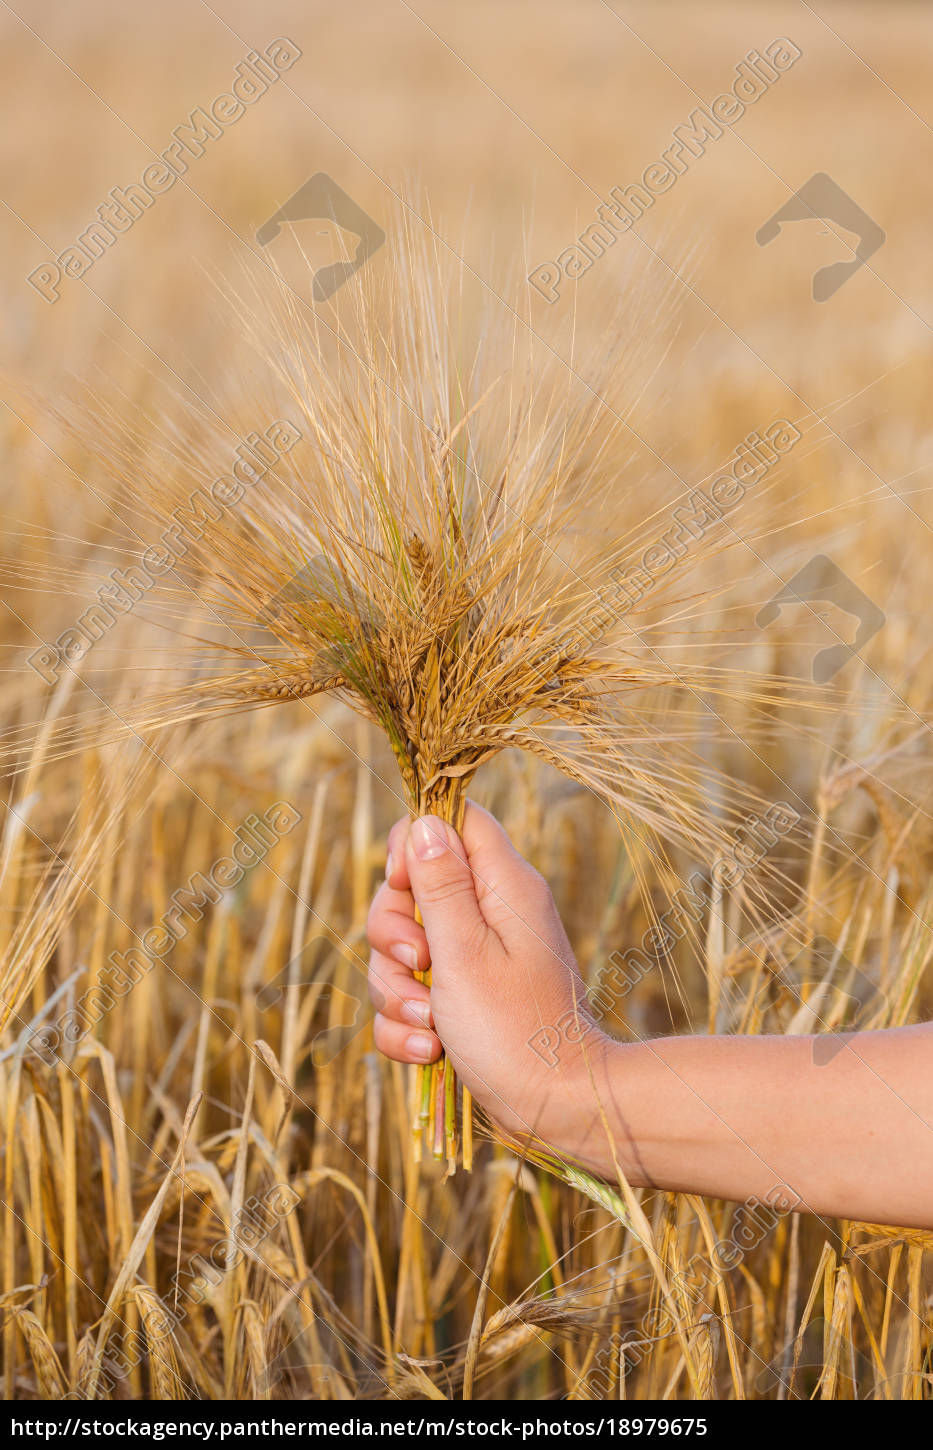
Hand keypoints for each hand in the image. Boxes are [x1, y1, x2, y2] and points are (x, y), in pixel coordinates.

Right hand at [366, 801, 612, 1153]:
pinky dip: (409, 1025)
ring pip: (402, 950)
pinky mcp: (461, 1001)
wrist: (556, 1108)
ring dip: (398, 991)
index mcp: (503, 885)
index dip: (412, 844)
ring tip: (431, 1025)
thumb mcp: (464, 951)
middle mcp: (490, 913)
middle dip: (393, 934)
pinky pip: (411, 997)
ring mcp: (475, 958)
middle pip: (411, 889)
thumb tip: (424, 821)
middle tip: (419, 965)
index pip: (452, 820)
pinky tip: (429, 1051)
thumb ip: (440, 886)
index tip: (402, 886)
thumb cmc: (515, 1029)